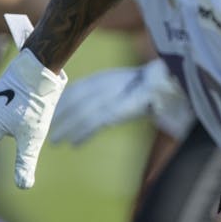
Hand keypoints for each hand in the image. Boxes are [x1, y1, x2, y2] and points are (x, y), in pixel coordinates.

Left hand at [49, 59, 191, 144]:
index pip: (78, 88)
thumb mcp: (128, 86)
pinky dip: (84, 133)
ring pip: (83, 112)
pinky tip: (75, 144)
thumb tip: (100, 107)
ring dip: (68, 128)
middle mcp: (108, 83)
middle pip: (76, 100)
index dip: (63, 102)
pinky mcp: (121, 108)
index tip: (52, 113)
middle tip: (47, 130)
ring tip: (56, 141)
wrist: (173, 84)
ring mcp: (115, 95)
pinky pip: (97, 121)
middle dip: (60, 115)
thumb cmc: (154, 87)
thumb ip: (112, 93)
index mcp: (108, 77)